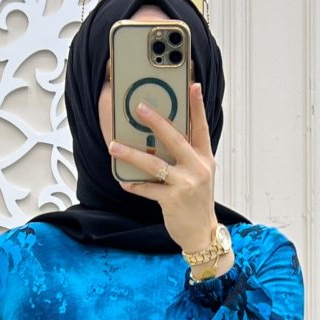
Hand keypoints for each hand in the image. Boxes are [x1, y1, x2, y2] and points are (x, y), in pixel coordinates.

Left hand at [108, 82, 217, 253]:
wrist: (201, 233)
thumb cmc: (196, 201)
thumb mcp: (199, 175)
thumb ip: (186, 157)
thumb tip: (159, 141)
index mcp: (205, 158)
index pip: (201, 127)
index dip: (197, 106)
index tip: (192, 86)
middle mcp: (198, 168)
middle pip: (175, 139)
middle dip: (156, 122)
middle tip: (139, 108)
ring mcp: (186, 184)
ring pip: (155, 164)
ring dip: (131, 154)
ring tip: (114, 146)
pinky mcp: (173, 200)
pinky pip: (148, 189)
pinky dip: (134, 184)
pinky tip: (123, 181)